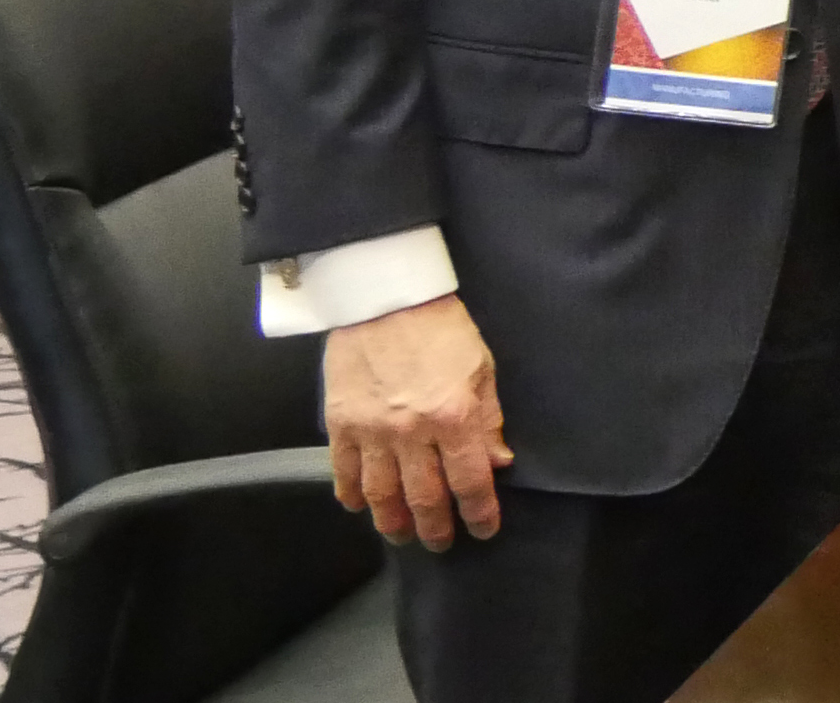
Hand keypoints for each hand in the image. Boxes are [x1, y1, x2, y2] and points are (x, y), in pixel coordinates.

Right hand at [323, 293, 511, 548]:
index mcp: (454, 416)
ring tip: (403, 535)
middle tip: (440, 542)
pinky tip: (362, 507)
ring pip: (381, 496)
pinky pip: (344, 473)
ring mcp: (371, 430)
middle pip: (424, 498)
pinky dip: (353, 496)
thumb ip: (490, 419)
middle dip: (436, 528)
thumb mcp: (482, 368)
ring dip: (393, 523)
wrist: (384, 297)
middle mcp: (412, 431)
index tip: (484, 529)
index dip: (480, 512)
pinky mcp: (340, 423)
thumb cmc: (440, 327)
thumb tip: (498, 462)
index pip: (470, 481)